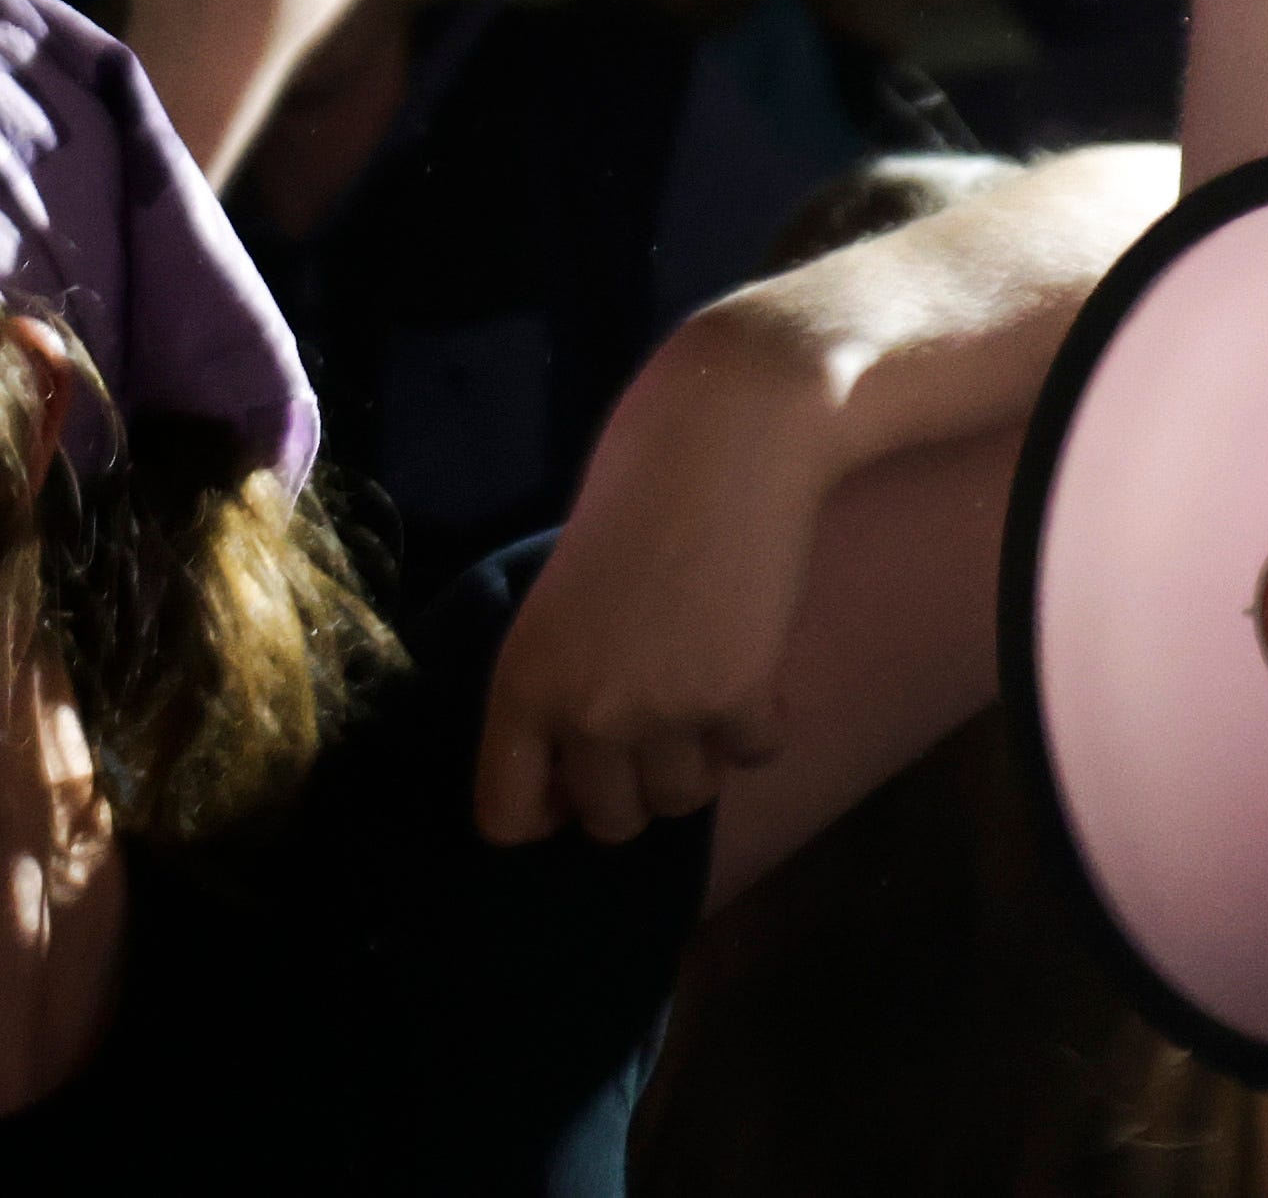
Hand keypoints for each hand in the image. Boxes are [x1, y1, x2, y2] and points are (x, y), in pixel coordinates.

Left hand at [472, 321, 823, 846]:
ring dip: (700, 758)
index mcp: (521, 683)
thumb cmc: (631, 500)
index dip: (546, 809)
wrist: (721, 443)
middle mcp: (584, 713)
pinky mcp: (740, 700)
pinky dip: (760, 722)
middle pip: (611, 824)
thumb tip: (575, 775)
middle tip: (656, 723)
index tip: (574, 781)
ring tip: (706, 685)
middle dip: (634, 786)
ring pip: (686, 800)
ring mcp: (665, 713)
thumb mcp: (558, 602)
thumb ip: (558, 686)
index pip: (506, 818)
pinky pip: (754, 756)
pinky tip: (755, 664)